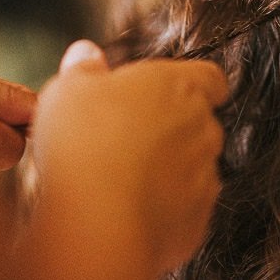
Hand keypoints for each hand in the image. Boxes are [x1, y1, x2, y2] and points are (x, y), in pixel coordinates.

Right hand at [21, 41, 227, 279]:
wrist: (99, 225)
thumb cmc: (84, 146)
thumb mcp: (68, 91)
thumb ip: (84, 69)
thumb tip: (87, 54)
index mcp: (179, 87)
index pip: (211, 78)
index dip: (194, 84)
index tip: (170, 93)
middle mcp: (203, 128)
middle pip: (198, 122)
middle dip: (170, 128)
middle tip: (125, 138)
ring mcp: (206, 176)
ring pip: (193, 166)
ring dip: (167, 169)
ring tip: (121, 178)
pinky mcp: (199, 219)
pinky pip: (185, 207)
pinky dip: (164, 207)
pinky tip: (128, 210)